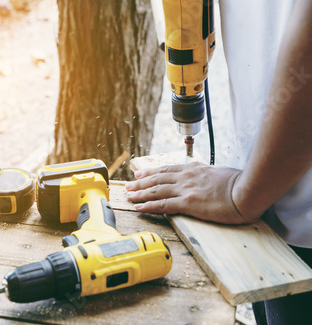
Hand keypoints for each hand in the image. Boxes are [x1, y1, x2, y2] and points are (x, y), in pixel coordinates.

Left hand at [125, 162, 254, 223]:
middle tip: (129, 185)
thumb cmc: (240, 183)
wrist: (247, 190)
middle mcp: (186, 177)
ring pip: (156, 190)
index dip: (151, 172)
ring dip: (139, 193)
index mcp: (193, 169)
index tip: (140, 173)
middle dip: (140, 183)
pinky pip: (162, 205)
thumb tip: (203, 179)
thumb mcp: (219, 173)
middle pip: (157, 179)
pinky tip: (139, 207)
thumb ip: (206, 175)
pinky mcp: (188, 203)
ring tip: (128, 196)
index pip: (166, 170)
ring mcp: (185, 189)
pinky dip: (148, 205)